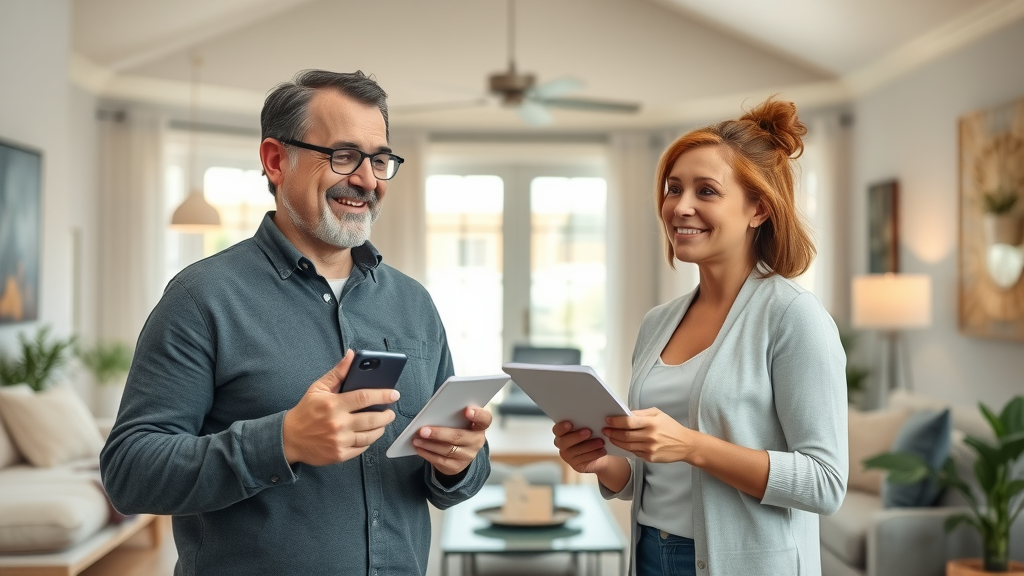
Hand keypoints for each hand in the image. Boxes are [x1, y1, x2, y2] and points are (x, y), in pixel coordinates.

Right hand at [282, 350, 398, 465]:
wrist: (289, 438)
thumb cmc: (306, 411)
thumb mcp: (318, 388)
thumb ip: (338, 372)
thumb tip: (352, 355)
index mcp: (333, 405)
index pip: (364, 397)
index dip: (383, 395)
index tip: (394, 394)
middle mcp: (338, 424)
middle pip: (372, 419)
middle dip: (386, 415)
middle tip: (390, 412)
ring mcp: (339, 441)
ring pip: (370, 436)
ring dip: (380, 428)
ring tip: (382, 423)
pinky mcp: (339, 455)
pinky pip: (362, 448)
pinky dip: (369, 441)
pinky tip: (369, 434)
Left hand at [412, 406, 491, 476]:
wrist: (461, 452)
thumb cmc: (458, 428)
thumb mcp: (460, 421)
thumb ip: (453, 416)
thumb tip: (431, 414)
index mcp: (480, 426)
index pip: (484, 419)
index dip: (477, 414)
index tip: (467, 410)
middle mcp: (477, 442)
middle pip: (458, 437)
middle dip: (439, 433)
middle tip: (422, 430)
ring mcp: (468, 456)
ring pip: (447, 450)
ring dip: (429, 445)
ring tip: (416, 439)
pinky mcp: (457, 466)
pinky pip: (441, 461)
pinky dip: (428, 454)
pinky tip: (419, 448)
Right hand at [552, 421, 611, 473]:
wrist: (602, 450)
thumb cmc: (594, 434)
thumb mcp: (590, 427)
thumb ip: (585, 423)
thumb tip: (588, 417)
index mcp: (562, 433)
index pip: (557, 430)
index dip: (561, 427)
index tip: (570, 424)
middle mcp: (562, 445)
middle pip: (563, 442)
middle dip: (576, 436)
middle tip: (589, 432)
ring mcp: (568, 457)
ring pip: (575, 451)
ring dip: (589, 446)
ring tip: (601, 442)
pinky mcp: (576, 466)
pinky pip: (583, 460)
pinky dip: (594, 454)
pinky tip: (602, 451)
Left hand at [603, 408, 692, 462]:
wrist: (685, 444)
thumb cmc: (670, 427)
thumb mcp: (658, 414)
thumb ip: (641, 413)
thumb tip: (625, 414)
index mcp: (652, 423)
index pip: (628, 422)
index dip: (616, 421)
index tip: (607, 420)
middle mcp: (650, 436)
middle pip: (625, 436)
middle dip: (612, 432)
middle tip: (605, 429)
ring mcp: (650, 449)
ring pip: (627, 446)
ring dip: (616, 441)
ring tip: (610, 436)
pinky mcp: (650, 458)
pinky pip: (633, 452)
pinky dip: (625, 448)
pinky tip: (621, 443)